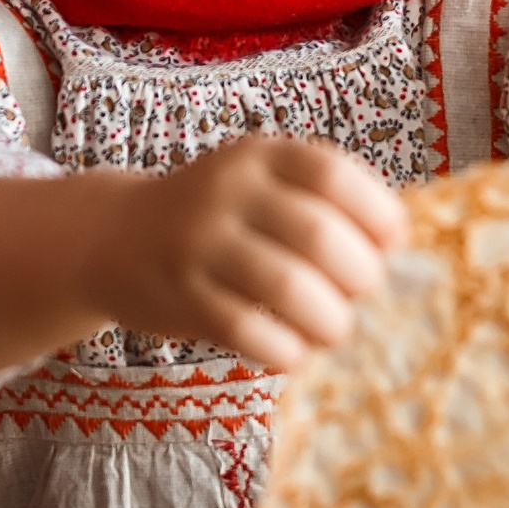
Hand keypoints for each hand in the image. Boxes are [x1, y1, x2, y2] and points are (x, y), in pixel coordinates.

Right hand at [80, 135, 408, 368]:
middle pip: (317, 236)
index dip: (377, 213)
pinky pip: (247, 330)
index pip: (334, 175)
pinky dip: (285, 349)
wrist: (111, 237)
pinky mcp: (180, 296)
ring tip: (334, 329)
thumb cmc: (216, 216)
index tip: (391, 242)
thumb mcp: (260, 183)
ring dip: (329, 320)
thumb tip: (397, 243)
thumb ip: (322, 203)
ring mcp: (199, 244)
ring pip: (286, 288)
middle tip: (361, 292)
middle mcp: (228, 192)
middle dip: (359, 276)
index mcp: (260, 156)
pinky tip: (293, 350)